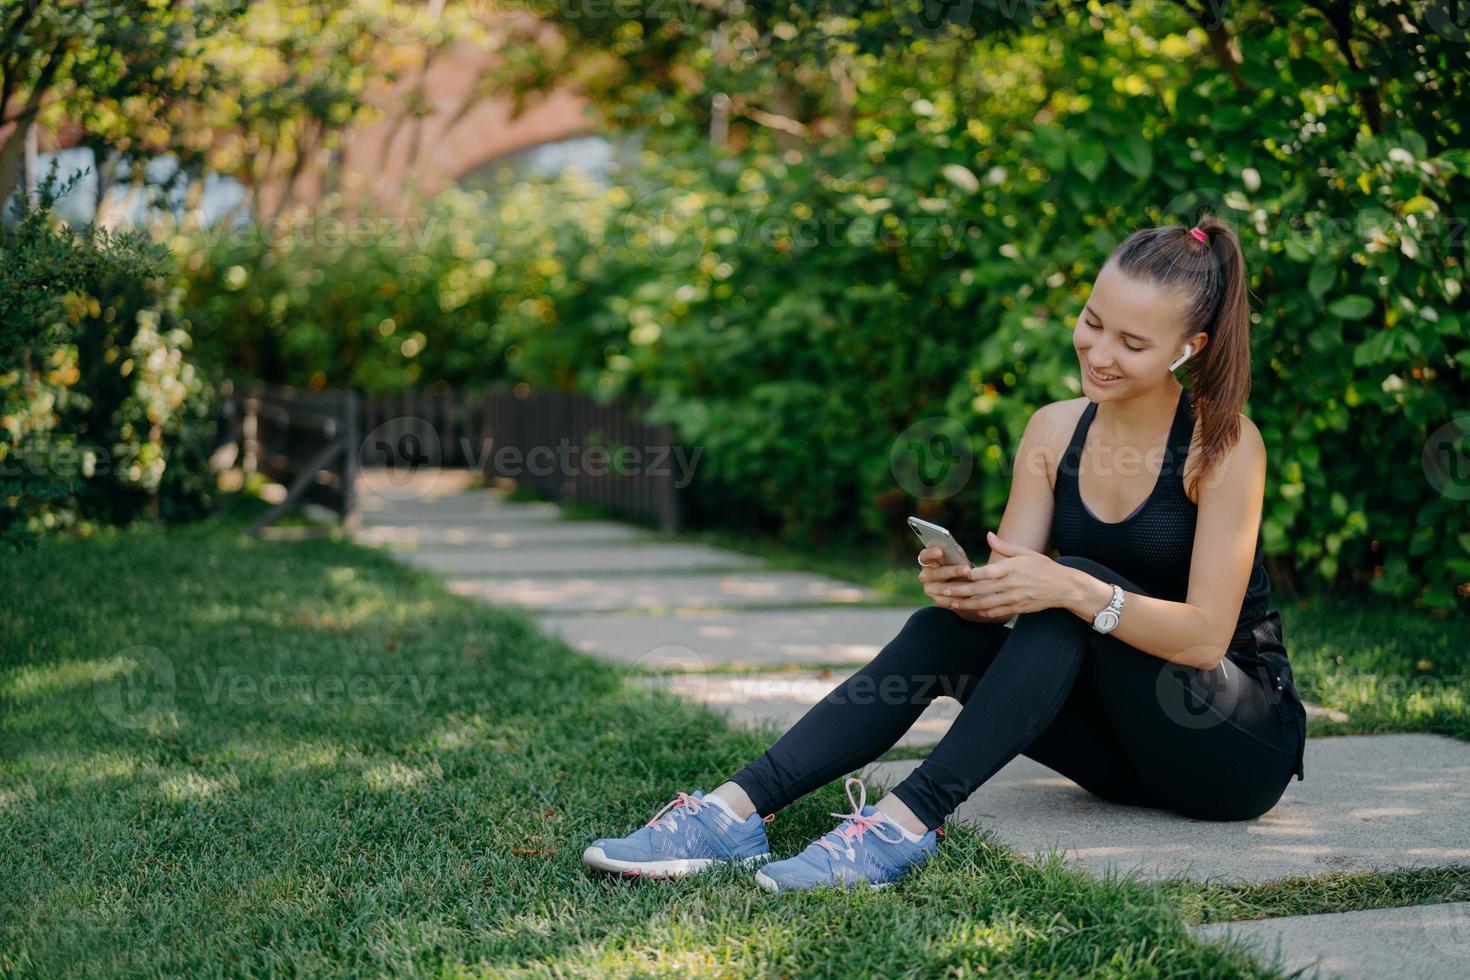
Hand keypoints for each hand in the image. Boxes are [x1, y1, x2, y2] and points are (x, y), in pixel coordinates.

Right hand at [916, 546, 972, 610]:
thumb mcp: (957, 558)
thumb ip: (955, 554)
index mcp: (927, 561)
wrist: (962, 585)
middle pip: (935, 573)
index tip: (940, 551)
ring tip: (971, 585)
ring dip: (957, 587)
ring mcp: (929, 589)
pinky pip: (945, 601)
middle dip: (952, 571)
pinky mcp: (936, 601)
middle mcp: (925, 575)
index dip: (930, 553)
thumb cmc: (959, 565)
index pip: (924, 556)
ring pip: (942, 589)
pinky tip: (967, 597)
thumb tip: (957, 550)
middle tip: (966, 569)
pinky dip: (956, 600)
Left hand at [941, 531, 1076, 616]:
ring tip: (952, 603)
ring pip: (985, 603)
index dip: (971, 574)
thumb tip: (988, 535)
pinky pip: (996, 612)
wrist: (1063, 587)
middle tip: (944, 590)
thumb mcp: (1025, 552)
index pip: (987, 572)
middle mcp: (1011, 584)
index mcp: (1011, 568)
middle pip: (981, 589)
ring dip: (967, 604)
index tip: (957, 574)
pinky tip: (972, 610)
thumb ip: (1004, 547)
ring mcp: (1014, 598)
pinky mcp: (1017, 608)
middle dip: (961, 591)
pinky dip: (982, 612)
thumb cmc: (1043, 567)